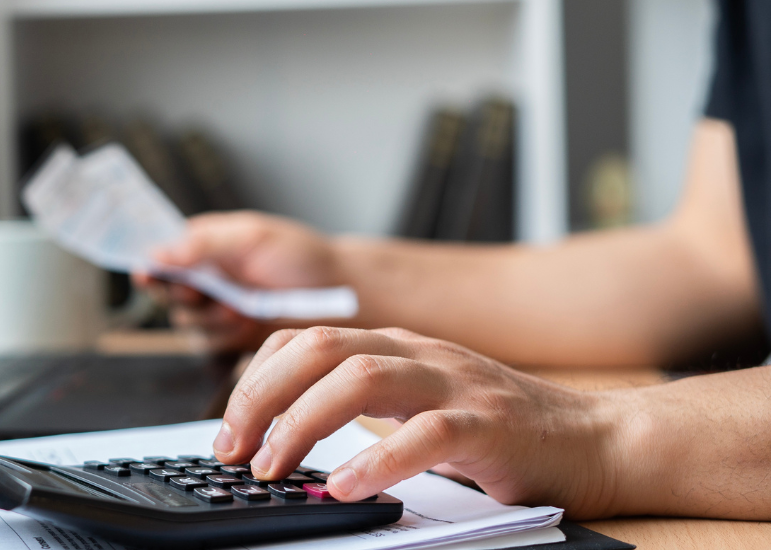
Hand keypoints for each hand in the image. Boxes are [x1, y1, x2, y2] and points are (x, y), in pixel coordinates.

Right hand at [132, 211, 344, 352]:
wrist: (342, 293)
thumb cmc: (302, 256)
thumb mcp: (252, 237)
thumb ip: (203, 244)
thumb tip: (157, 252)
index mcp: (205, 244)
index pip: (161, 254)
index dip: (152, 266)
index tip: (148, 273)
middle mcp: (207, 276)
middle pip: (168, 292)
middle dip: (186, 295)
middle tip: (203, 292)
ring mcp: (217, 307)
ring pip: (186, 321)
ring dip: (208, 316)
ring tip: (238, 306)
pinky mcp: (232, 336)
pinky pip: (208, 342)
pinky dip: (224, 334)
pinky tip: (245, 321)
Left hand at [211, 327, 628, 518]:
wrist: (596, 439)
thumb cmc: (500, 432)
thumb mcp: (418, 406)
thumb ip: (363, 408)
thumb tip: (284, 437)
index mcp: (395, 347)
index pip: (303, 339)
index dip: (255, 380)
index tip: (230, 430)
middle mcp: (418, 354)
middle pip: (318, 347)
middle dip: (262, 397)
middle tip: (235, 451)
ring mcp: (454, 383)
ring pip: (360, 376)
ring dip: (303, 423)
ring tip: (275, 468)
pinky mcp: (489, 424)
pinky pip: (425, 434)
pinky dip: (377, 458)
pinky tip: (346, 487)